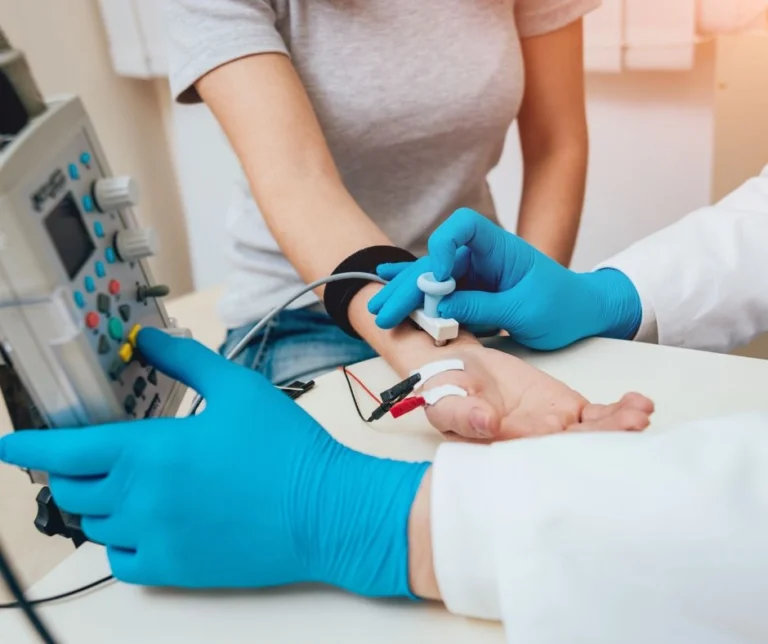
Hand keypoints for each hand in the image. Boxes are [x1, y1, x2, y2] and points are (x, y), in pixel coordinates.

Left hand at [0, 329, 428, 593]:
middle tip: (94, 457)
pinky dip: (119, 541)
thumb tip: (147, 339)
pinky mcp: (175, 568)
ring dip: (98, 503)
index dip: (30, 446)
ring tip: (128, 486)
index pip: (66, 450)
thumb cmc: (284, 447)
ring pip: (94, 525)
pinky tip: (144, 524)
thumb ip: (184, 360)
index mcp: (150, 450)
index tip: (11, 445)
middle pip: (72, 489)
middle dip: (72, 471)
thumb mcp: (237, 388)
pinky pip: (120, 561)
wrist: (324, 509)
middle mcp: (140, 498)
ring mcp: (154, 538)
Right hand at [369, 208, 641, 350]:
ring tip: (379, 309)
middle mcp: (481, 256)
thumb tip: (441, 307)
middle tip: (385, 310)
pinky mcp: (470, 291)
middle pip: (437, 260)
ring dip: (404, 294)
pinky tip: (389, 284)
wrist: (581, 313)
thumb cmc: (562, 306)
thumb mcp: (524, 310)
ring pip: (431, 278)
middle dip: (409, 285)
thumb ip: (481, 306)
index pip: (463, 228)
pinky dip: (415, 291)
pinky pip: (438, 290)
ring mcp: (474, 274)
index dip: (444, 248)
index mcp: (500, 248)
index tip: (438, 279)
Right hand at [418, 344, 652, 441]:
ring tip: (638, 415)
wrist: (465, 370)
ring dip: (617, 427)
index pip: (528, 455)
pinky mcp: (569, 412)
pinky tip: (640, 404)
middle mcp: (533, 447)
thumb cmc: (448, 390)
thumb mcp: (443, 399)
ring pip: (591, 435)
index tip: (563, 431)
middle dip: (602, 441)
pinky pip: (598, 416)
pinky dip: (619, 411)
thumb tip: (486, 423)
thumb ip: (462, 413)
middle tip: (628, 428)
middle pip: (570, 450)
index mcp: (501, 451)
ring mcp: (555, 431)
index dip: (550, 446)